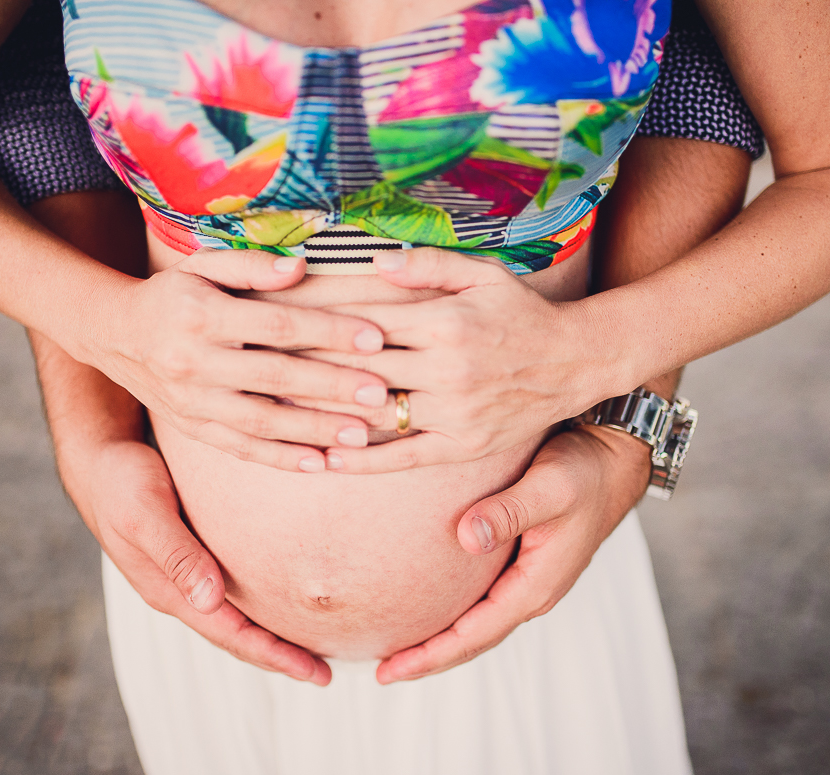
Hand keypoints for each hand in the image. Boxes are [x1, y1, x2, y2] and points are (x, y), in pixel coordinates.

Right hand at [80, 436, 331, 684]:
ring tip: (309, 649)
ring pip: (234, 619)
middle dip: (279, 657)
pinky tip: (280, 602)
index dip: (273, 655)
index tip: (312, 672)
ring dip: (270, 637)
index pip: (231, 635)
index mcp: (169, 590)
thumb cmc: (121, 480)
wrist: (97, 459)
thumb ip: (177, 555)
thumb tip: (210, 600)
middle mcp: (179, 591)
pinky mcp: (192, 556)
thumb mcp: (145, 513)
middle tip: (324, 675)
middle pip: (236, 637)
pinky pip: (231, 594)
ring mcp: (184, 577)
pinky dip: (259, 607)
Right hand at [95, 249, 392, 472]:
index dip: (327, 331)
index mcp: (202, 315)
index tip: (374, 337)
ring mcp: (192, 401)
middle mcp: (195, 362)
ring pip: (263, 421)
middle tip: (381, 395)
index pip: (277, 325)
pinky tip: (319, 463)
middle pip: (276, 377)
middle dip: (333, 387)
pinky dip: (280, 458)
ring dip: (315, 430)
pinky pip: (240, 448)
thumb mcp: (203, 266)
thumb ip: (251, 266)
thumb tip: (301, 270)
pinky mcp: (192, 427)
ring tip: (362, 436)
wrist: (112, 335)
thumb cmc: (173, 295)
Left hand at [294, 248, 629, 472]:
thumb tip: (372, 261)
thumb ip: (427, 266)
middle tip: (253, 368)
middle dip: (301, 368)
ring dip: (319, 416)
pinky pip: (401, 457)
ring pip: (373, 416)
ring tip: (270, 414)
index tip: (269, 324)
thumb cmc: (521, 314)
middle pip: (358, 370)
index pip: (363, 324)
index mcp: (445, 322)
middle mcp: (447, 370)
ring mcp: (454, 413)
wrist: (575, 363)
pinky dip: (360, 459)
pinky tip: (322, 458)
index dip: (311, 324)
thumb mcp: (482, 275)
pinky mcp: (461, 447)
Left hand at [375, 426, 650, 682]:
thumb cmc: (583, 471)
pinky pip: (481, 602)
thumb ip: (509, 511)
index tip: (390, 669)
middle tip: (381, 672)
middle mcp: (531, 591)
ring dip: (440, 641)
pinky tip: (428, 608)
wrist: (612, 461)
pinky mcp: (521, 565)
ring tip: (397, 651)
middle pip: (473, 640)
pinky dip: (453, 615)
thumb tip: (466, 537)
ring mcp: (527, 581)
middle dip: (428, 658)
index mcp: (535, 585)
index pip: (474, 634)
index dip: (431, 654)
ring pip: (477, 624)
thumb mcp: (548, 486)